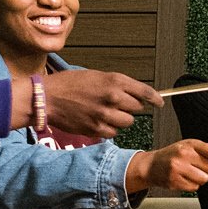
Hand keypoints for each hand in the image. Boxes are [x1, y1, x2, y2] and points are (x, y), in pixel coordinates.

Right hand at [39, 69, 161, 138]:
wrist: (48, 97)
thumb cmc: (69, 84)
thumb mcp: (97, 76)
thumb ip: (117, 84)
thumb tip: (135, 94)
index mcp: (114, 81)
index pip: (145, 92)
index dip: (155, 99)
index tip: (159, 102)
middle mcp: (113, 97)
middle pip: (137, 108)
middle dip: (130, 107)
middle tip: (117, 104)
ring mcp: (105, 115)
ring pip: (127, 122)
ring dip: (120, 119)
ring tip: (106, 112)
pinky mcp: (97, 129)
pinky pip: (113, 132)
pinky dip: (109, 129)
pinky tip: (98, 121)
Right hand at [129, 139, 207, 192]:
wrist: (151, 165)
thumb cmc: (173, 155)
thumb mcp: (190, 148)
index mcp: (190, 144)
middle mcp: (184, 155)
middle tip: (201, 169)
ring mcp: (178, 168)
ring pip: (204, 179)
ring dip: (201, 179)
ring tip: (191, 174)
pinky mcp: (174, 181)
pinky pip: (195, 187)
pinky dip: (192, 185)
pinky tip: (184, 179)